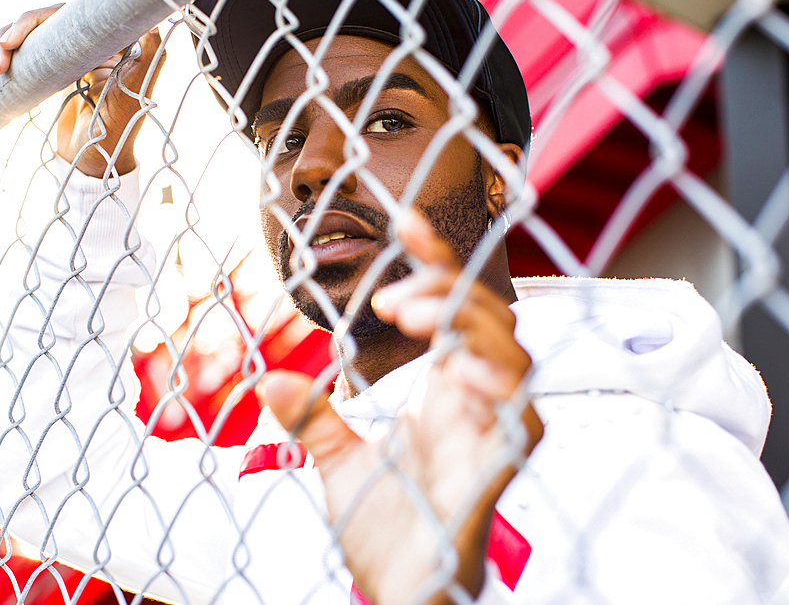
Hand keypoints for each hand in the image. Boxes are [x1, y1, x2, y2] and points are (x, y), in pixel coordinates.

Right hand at [0, 5, 164, 177]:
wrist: (91, 165)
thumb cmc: (116, 135)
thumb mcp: (132, 96)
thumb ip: (147, 59)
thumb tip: (156, 21)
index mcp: (114, 44)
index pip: (69, 14)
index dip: (37, 20)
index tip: (12, 40)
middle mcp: (94, 44)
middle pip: (46, 20)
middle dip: (15, 33)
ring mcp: (73, 56)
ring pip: (34, 34)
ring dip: (5, 43)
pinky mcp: (57, 69)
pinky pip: (29, 52)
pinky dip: (7, 53)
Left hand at [257, 211, 541, 604]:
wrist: (403, 596)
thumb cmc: (386, 533)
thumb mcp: (339, 465)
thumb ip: (312, 419)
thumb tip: (268, 378)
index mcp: (446, 394)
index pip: (452, 311)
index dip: (436, 262)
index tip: (404, 220)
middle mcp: (476, 405)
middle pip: (488, 319)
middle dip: (446, 290)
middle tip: (391, 299)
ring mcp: (494, 434)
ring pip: (514, 355)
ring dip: (468, 324)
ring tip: (412, 315)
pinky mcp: (500, 470)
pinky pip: (520, 419)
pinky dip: (499, 387)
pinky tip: (462, 372)